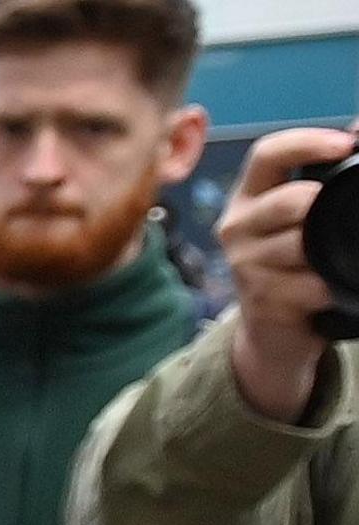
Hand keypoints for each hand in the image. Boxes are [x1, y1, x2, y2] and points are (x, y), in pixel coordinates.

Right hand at [220, 129, 356, 424]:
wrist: (272, 333)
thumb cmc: (294, 267)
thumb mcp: (301, 219)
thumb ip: (325, 179)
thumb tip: (358, 131)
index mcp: (249, 197)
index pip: (267, 155)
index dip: (305, 143)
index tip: (345, 144)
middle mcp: (237, 227)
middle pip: (287, 201)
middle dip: (322, 205)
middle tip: (345, 214)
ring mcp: (244, 266)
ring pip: (300, 245)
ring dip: (330, 252)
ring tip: (339, 258)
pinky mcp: (260, 301)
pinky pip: (310, 285)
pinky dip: (331, 286)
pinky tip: (334, 288)